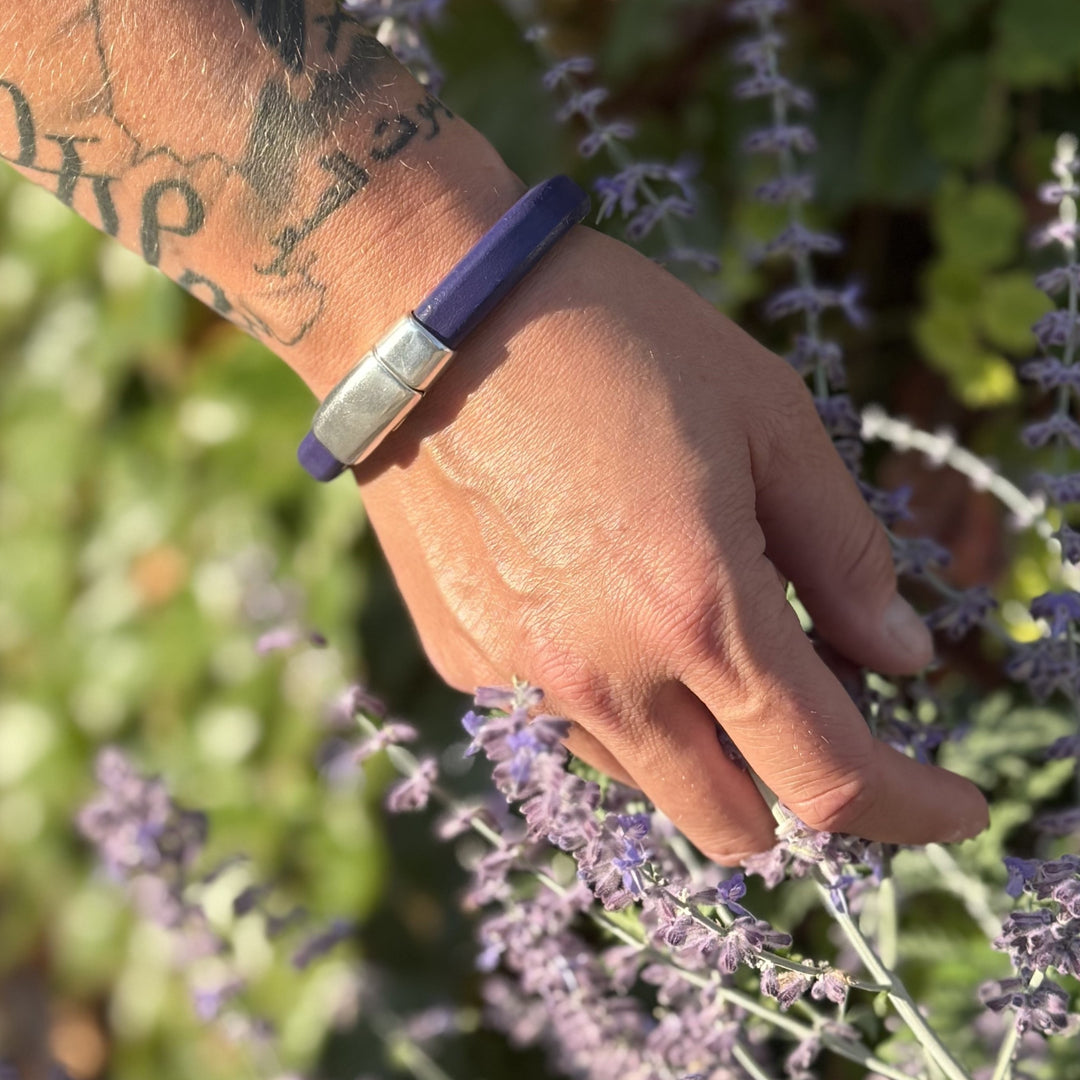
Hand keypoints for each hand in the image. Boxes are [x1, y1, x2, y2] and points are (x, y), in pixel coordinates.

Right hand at [354, 226, 989, 860]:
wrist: (428, 318)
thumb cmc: (611, 340)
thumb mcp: (766, 415)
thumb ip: (843, 553)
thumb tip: (901, 657)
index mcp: (698, 609)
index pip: (829, 776)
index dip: (909, 807)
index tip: (954, 804)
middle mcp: (604, 674)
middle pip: (732, 826)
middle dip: (792, 788)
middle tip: (805, 695)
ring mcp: (521, 679)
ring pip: (644, 783)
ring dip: (696, 743)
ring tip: (687, 627)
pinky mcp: (462, 661)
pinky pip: (562, 723)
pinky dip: (610, 697)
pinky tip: (596, 602)